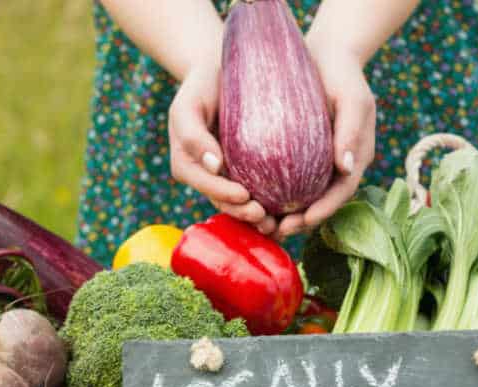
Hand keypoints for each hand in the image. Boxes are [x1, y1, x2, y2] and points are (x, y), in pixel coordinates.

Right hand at [168, 64, 276, 233]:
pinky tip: (290, 212)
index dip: (223, 194)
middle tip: (265, 217)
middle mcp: (206, 175)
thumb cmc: (202, 85)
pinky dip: (271, 205)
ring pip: (240, 204)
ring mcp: (226, 176)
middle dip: (242, 213)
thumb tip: (214, 165)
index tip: (244, 196)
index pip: (204, 184)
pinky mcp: (247, 172)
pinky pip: (258, 192)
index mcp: (187, 164)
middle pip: (223, 202)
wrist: (223, 71)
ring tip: (278, 225)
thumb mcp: (189, 104)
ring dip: (257, 218)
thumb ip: (193, 134)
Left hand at [274, 42, 376, 239]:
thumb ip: (351, 131)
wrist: (327, 54)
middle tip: (275, 230)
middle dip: (300, 221)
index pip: (341, 192)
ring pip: (303, 195)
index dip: (323, 211)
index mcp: (355, 157)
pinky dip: (274, 193)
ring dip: (285, 213)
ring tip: (261, 224)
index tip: (302, 222)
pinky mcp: (299, 153)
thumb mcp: (353, 99)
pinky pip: (288, 179)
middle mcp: (338, 165)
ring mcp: (319, 160)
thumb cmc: (343, 74)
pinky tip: (252, 200)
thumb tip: (345, 167)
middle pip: (320, 201)